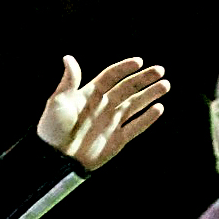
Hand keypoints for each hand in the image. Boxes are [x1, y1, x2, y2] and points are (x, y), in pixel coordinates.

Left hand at [37, 56, 168, 172]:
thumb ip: (69, 81)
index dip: (125, 68)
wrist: (55, 160)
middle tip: (160, 70)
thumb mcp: (58, 102)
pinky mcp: (117, 140)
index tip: (139, 62)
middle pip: (128, 88)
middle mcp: (104, 106)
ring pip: (135, 105)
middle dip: (144, 79)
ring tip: (165, 85)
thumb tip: (69, 58)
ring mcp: (111, 123)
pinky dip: (147, 118)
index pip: (111, 76)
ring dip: (150, 95)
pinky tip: (159, 108)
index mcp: (90, 94)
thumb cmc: (53, 130)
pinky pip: (135, 127)